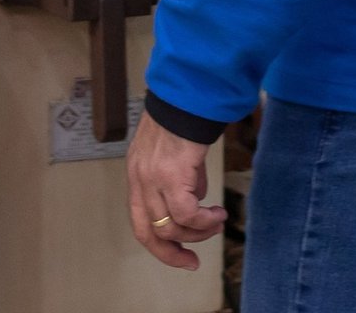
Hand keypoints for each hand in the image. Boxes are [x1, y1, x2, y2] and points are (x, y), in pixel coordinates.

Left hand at [125, 111, 227, 269]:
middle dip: (173, 252)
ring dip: (197, 232)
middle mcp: (139, 179)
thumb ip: (179, 180)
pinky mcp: (170, 174)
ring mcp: (152, 178)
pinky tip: (218, 213)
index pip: (139, 222)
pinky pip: (187, 213)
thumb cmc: (183, 121)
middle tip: (195, 259)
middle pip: (149, 232)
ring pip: (170, 227)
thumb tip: (196, 199)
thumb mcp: (173, 156)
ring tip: (216, 221)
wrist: (187, 97)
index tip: (182, 258)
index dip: (159, 246)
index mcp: (137, 175)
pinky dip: (205, 221)